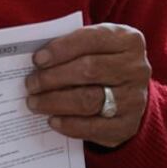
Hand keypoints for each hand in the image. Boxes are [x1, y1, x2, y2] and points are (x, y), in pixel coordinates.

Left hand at [24, 23, 150, 147]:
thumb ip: (70, 46)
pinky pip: (95, 127)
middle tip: (30, 84)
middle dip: (53, 78)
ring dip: (55, 102)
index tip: (37, 59)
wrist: (129, 91)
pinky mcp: (128, 124)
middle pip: (89, 71)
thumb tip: (37, 60)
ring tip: (34, 102)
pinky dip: (70, 124)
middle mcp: (136, 68)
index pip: (91, 40)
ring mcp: (135, 98)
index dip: (61, 49)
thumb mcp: (93, 45)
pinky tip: (53, 120)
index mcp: (127, 40)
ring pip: (89, 100)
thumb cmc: (101, 60)